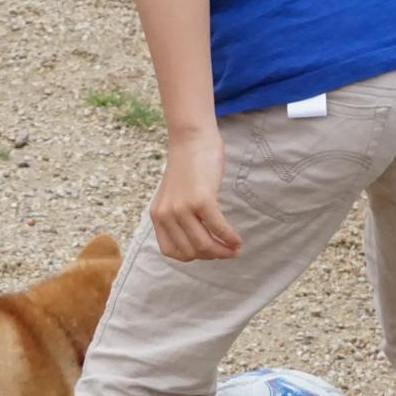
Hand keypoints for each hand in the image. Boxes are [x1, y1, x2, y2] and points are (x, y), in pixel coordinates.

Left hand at [148, 134, 242, 261]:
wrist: (191, 139)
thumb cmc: (188, 166)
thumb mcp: (174, 196)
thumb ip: (179, 217)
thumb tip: (201, 241)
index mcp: (158, 216)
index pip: (172, 251)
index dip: (192, 256)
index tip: (207, 253)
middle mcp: (166, 215)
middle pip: (191, 251)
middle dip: (212, 256)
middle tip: (228, 253)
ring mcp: (182, 209)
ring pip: (204, 244)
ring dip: (223, 252)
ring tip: (235, 250)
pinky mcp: (200, 200)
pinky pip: (218, 228)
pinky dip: (230, 238)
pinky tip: (237, 240)